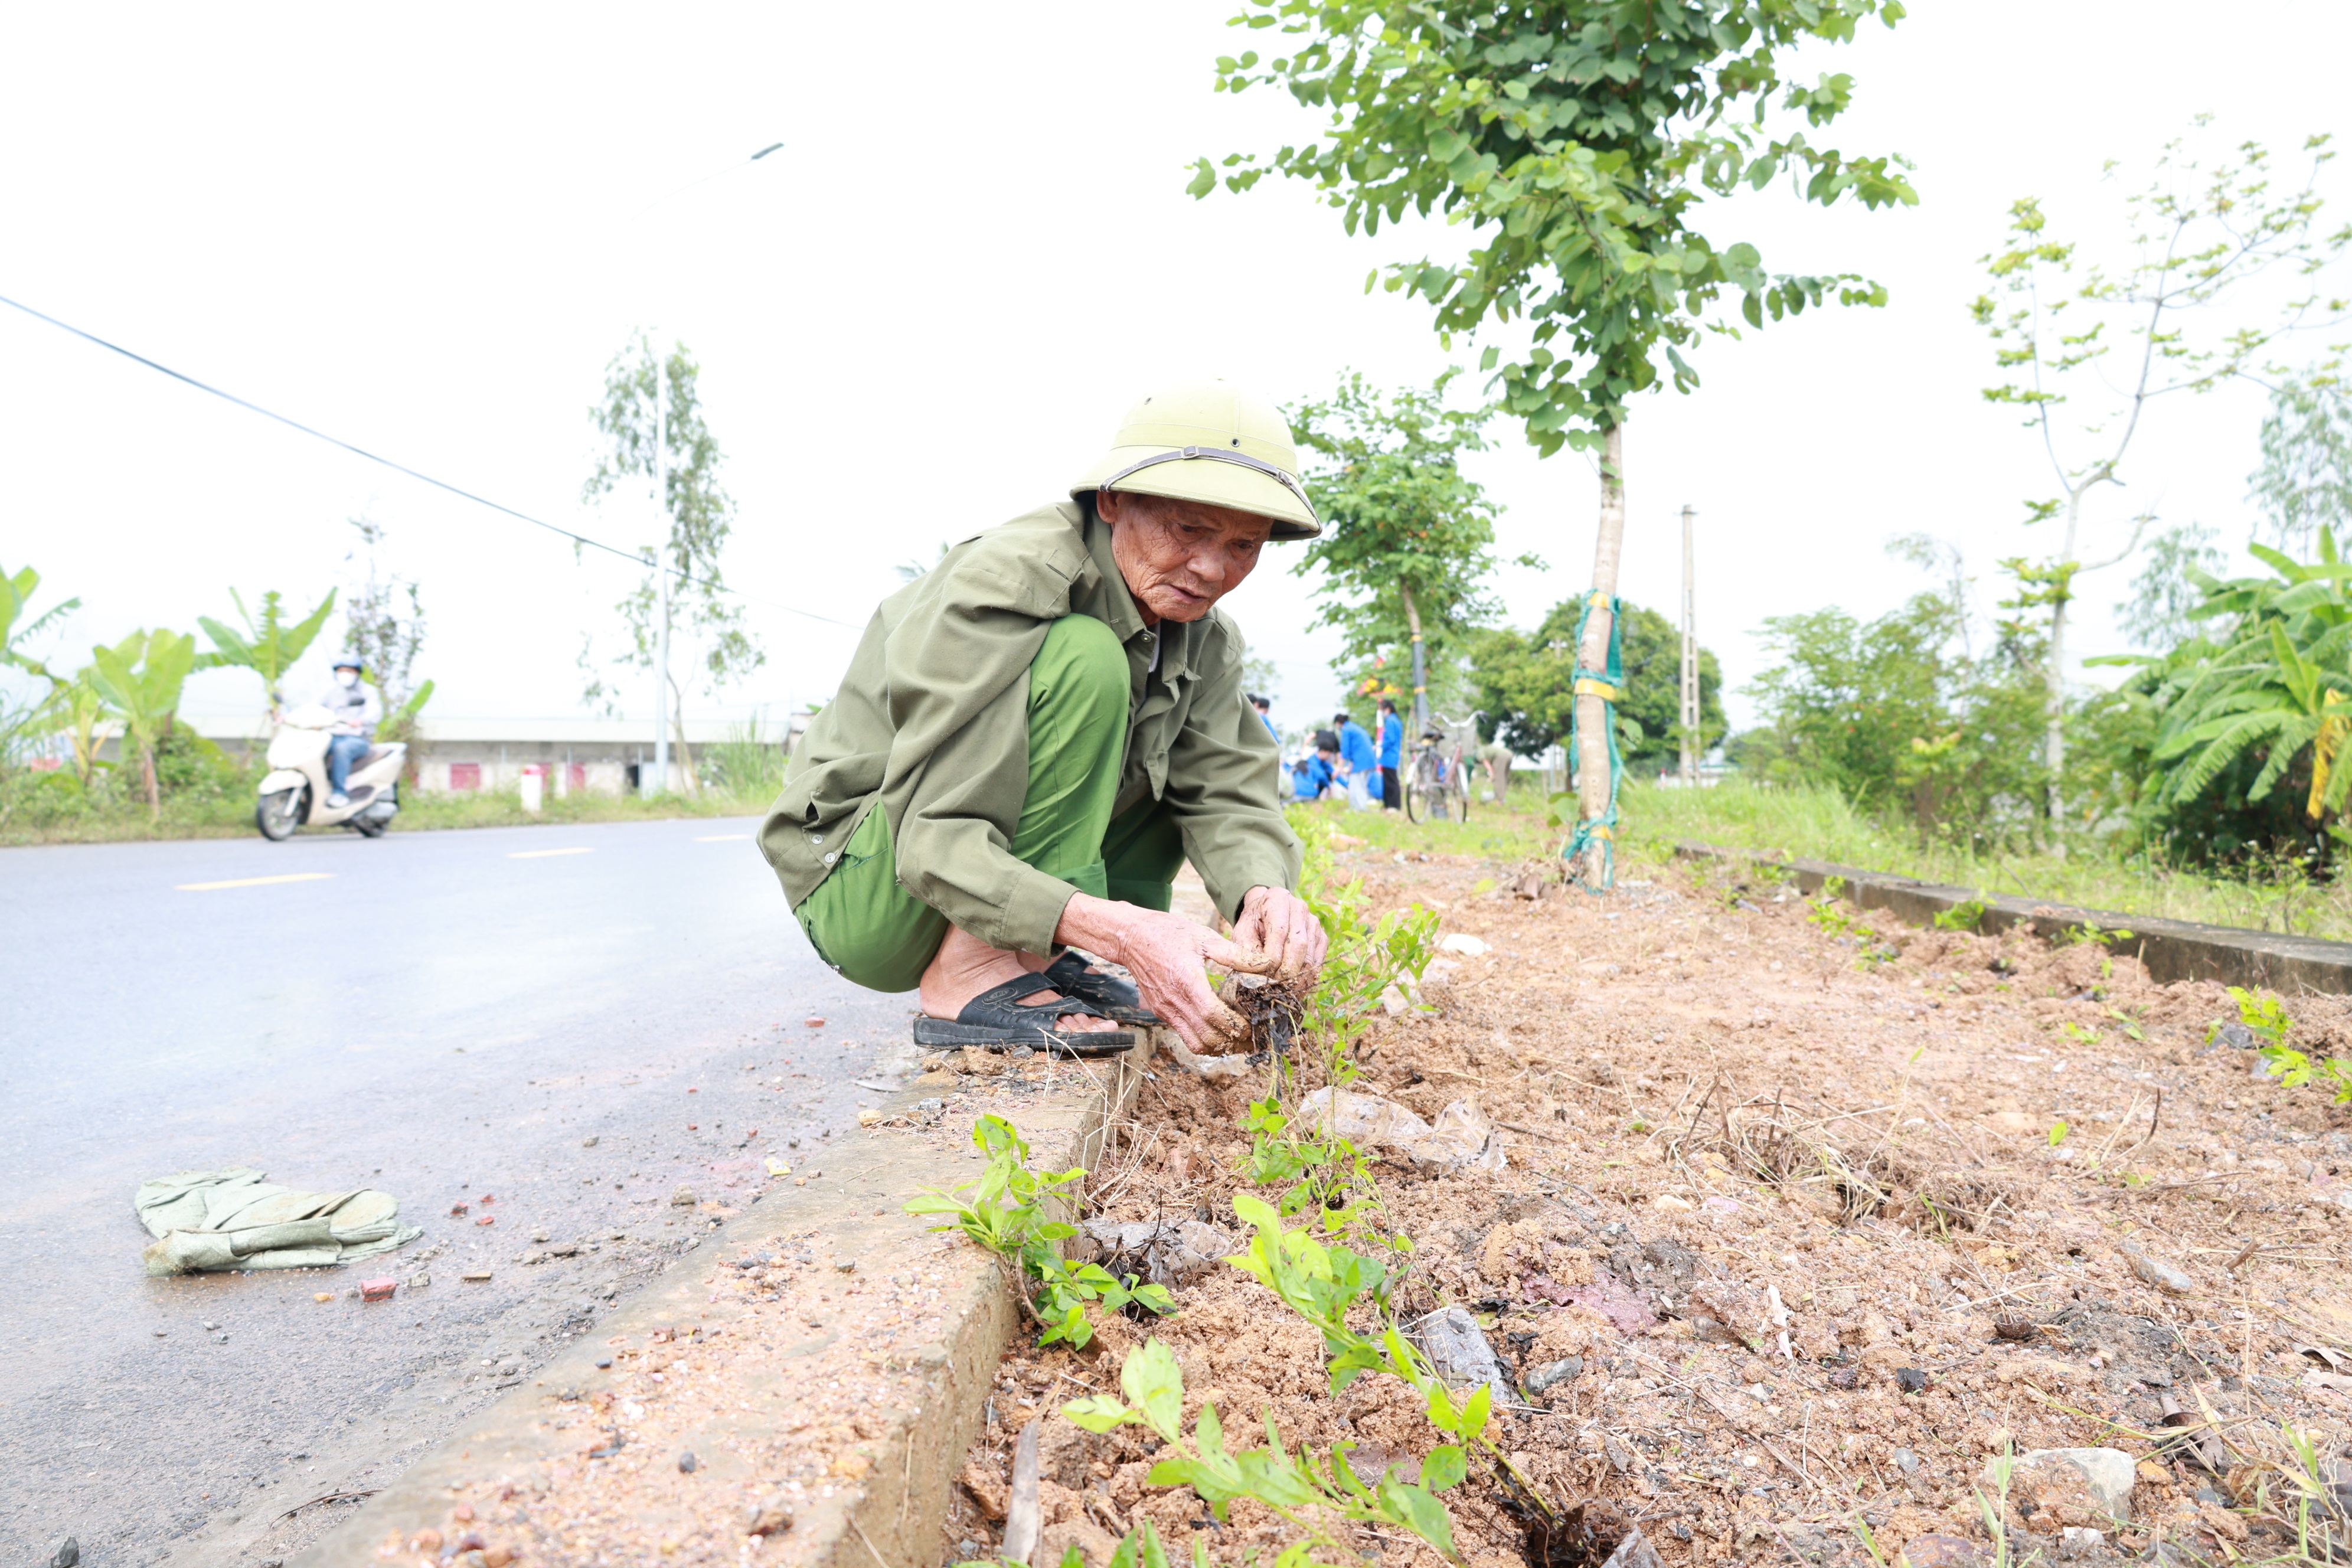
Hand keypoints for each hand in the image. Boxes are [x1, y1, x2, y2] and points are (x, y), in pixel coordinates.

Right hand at [1054, 892, 1268, 1053]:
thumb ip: (1234, 954)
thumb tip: (1264, 964)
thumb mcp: (1203, 936)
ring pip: (1195, 1043)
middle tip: (1250, 1037)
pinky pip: (1184, 1035)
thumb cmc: (1167, 933)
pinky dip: (1203, 1039)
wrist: (1131, 937)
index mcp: (1187, 981)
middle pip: (1207, 1038)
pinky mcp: (1161, 1012)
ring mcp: (1166, 1010)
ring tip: (1235, 1039)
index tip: (1252, 1025)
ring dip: (1217, 1046)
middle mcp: (1175, 1001)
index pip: (1213, 1016)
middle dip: (1231, 1042)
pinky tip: (1217, 1030)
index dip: (1235, 1026)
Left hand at [1232, 885, 1327, 989]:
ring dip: (1297, 980)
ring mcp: (1314, 923)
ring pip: (1310, 958)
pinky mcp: (1321, 938)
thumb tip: (1246, 978)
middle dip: (1285, 972)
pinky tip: (1294, 989)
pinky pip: (1318, 962)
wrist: (1266, 914)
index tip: (1261, 976)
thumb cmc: (1253, 925)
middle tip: (1273, 990)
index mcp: (1277, 900)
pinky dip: (1307, 979)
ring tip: (1283, 993)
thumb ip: (1241, 953)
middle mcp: (1299, 908)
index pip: (1279, 932)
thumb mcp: (1240, 933)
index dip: (1271, 958)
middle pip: (1298, 946)